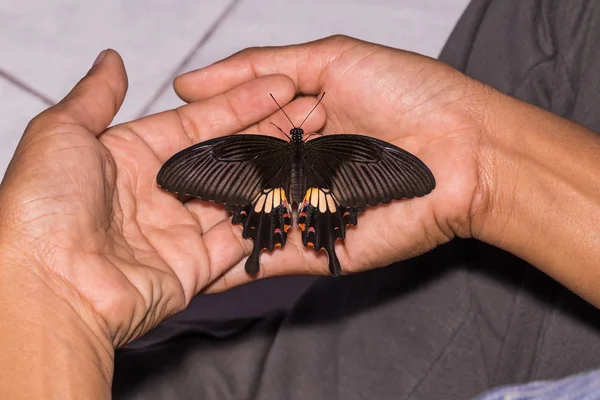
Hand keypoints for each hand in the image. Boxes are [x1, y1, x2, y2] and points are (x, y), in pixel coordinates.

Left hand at [0, 50, 323, 349]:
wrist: (50, 289)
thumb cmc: (44, 208)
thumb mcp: (61, 133)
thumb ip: (95, 97)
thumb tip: (111, 61)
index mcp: (128, 158)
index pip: (194, 124)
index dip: (236, 105)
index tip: (276, 89)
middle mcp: (156, 193)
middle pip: (222, 157)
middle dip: (262, 135)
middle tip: (305, 116)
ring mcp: (177, 231)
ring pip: (235, 196)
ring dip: (270, 174)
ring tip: (307, 148)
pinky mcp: (194, 267)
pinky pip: (237, 240)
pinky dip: (264, 221)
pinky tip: (293, 196)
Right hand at [174, 35, 492, 290]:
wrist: (467, 149)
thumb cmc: (409, 93)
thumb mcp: (330, 58)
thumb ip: (257, 68)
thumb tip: (187, 82)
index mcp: (292, 123)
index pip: (230, 131)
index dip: (194, 136)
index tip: (152, 142)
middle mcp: (292, 168)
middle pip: (231, 178)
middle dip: (191, 184)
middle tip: (143, 192)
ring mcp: (302, 210)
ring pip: (242, 219)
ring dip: (201, 227)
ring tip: (150, 234)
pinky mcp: (317, 246)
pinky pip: (268, 258)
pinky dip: (230, 267)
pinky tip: (188, 272)